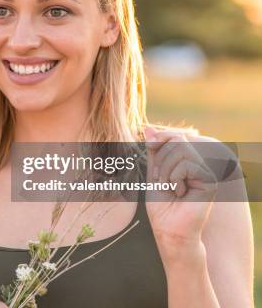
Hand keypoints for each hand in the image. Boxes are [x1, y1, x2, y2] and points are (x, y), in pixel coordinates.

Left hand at [143, 126, 217, 259]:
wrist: (170, 231)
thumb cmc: (161, 207)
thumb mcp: (154, 173)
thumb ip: (154, 151)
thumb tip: (148, 127)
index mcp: (187, 161)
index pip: (174, 135)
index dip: (159, 138)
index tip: (148, 148)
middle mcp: (199, 163)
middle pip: (177, 139)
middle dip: (160, 158)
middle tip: (160, 179)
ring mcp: (206, 171)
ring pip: (180, 149)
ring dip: (166, 169)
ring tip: (169, 187)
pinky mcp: (210, 180)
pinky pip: (187, 164)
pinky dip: (174, 177)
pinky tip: (179, 192)